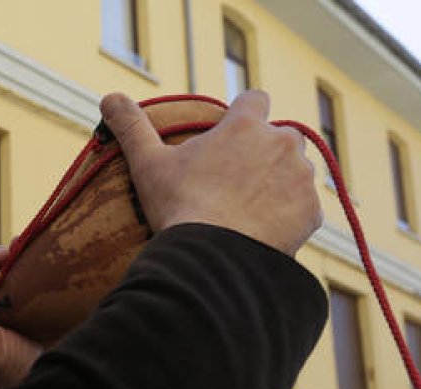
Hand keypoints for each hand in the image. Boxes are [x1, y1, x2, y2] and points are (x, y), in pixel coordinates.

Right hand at [100, 90, 320, 255]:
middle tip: (235, 180)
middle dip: (265, 152)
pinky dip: (289, 216)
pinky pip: (306, 208)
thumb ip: (131, 127)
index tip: (230, 135)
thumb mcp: (148, 164)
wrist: (213, 258)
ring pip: (297, 170)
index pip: (255, 98)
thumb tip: (109, 98)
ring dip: (280, 182)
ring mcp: (302, 177)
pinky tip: (263, 231)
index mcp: (245, 125)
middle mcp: (282, 143)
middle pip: (281, 136)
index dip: (243, 114)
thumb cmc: (180, 207)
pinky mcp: (312, 212)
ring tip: (250, 209)